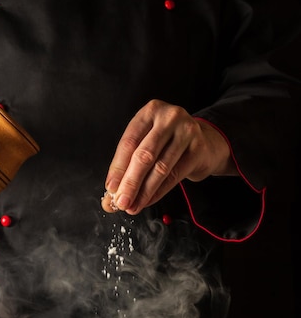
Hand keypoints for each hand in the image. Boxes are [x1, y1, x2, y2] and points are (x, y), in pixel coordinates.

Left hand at [102, 99, 236, 214]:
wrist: (206, 142)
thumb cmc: (169, 143)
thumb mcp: (147, 143)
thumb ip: (128, 165)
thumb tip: (111, 194)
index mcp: (150, 111)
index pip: (129, 142)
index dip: (117, 168)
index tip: (110, 188)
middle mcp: (169, 117)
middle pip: (144, 155)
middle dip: (130, 182)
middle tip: (121, 202)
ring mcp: (186, 131)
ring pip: (160, 168)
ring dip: (143, 192)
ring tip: (133, 206)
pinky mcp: (198, 149)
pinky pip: (175, 176)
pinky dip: (158, 192)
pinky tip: (148, 201)